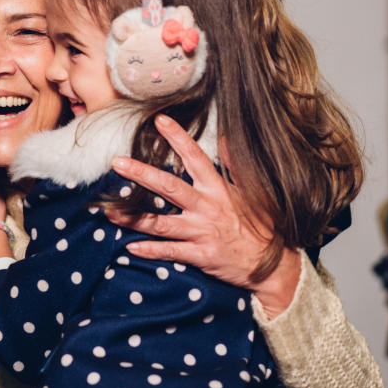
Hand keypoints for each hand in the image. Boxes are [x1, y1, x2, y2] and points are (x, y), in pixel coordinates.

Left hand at [108, 114, 299, 318]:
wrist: (276, 266)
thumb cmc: (263, 226)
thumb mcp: (255, 191)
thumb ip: (236, 165)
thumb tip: (225, 139)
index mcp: (220, 189)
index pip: (196, 158)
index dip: (178, 138)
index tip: (160, 121)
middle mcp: (208, 208)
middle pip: (170, 186)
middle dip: (142, 174)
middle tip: (118, 163)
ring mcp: (203, 232)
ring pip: (162, 223)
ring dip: (134, 218)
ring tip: (111, 213)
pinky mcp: (201, 255)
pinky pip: (170, 252)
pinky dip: (150, 250)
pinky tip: (130, 247)